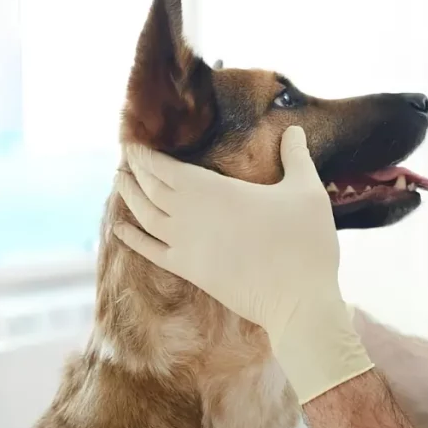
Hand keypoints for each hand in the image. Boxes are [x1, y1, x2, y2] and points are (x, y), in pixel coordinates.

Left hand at [113, 126, 372, 403]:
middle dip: (136, 170)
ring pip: (145, 216)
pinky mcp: (190, 270)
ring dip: (129, 197)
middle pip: (151, 188)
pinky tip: (120, 228)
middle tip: (126, 157)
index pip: (167, 167)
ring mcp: (186, 245)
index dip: (146, 154)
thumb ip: (297, 156)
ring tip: (119, 181)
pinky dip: (132, 238)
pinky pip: (150, 251)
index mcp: (215, 191)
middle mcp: (190, 215)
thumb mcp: (307, 191)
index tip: (133, 141)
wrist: (297, 300)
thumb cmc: (305, 242)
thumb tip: (293, 128)